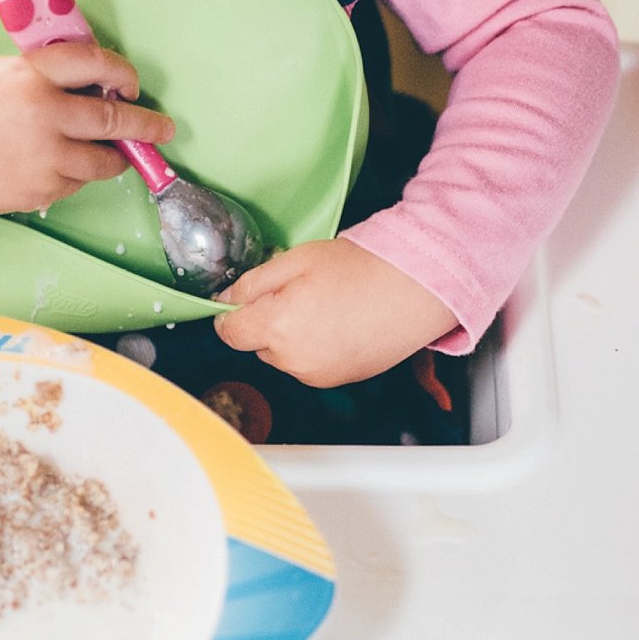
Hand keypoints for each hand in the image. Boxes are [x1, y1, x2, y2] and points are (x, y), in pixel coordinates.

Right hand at [0, 44, 173, 217]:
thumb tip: (96, 86)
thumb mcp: (2, 74)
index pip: (96, 63)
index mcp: (34, 74)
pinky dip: (76, 174)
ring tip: (113, 151)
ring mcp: (45, 157)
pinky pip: (76, 182)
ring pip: (104, 159)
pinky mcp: (40, 190)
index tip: (131, 82)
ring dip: (114, 155)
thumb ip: (48, 76)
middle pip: (115, 118)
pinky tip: (55, 164)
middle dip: (145, 124)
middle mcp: (45, 113)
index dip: (122, 71)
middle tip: (162, 128)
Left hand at [214, 239, 458, 388]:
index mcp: (277, 326)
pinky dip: (316, 349)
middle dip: (268, 322)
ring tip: (326, 308)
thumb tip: (225, 301)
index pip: (230, 333)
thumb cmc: (360, 268)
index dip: (231, 315)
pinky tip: (340, 325)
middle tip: (300, 293)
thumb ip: (253, 283)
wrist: (413, 290)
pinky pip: (310, 366)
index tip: (243, 302)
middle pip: (258, 345)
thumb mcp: (297, 259)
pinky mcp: (339, 380)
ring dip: (292, 337)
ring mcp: (317, 374)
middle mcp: (293, 359)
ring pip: (285, 357)